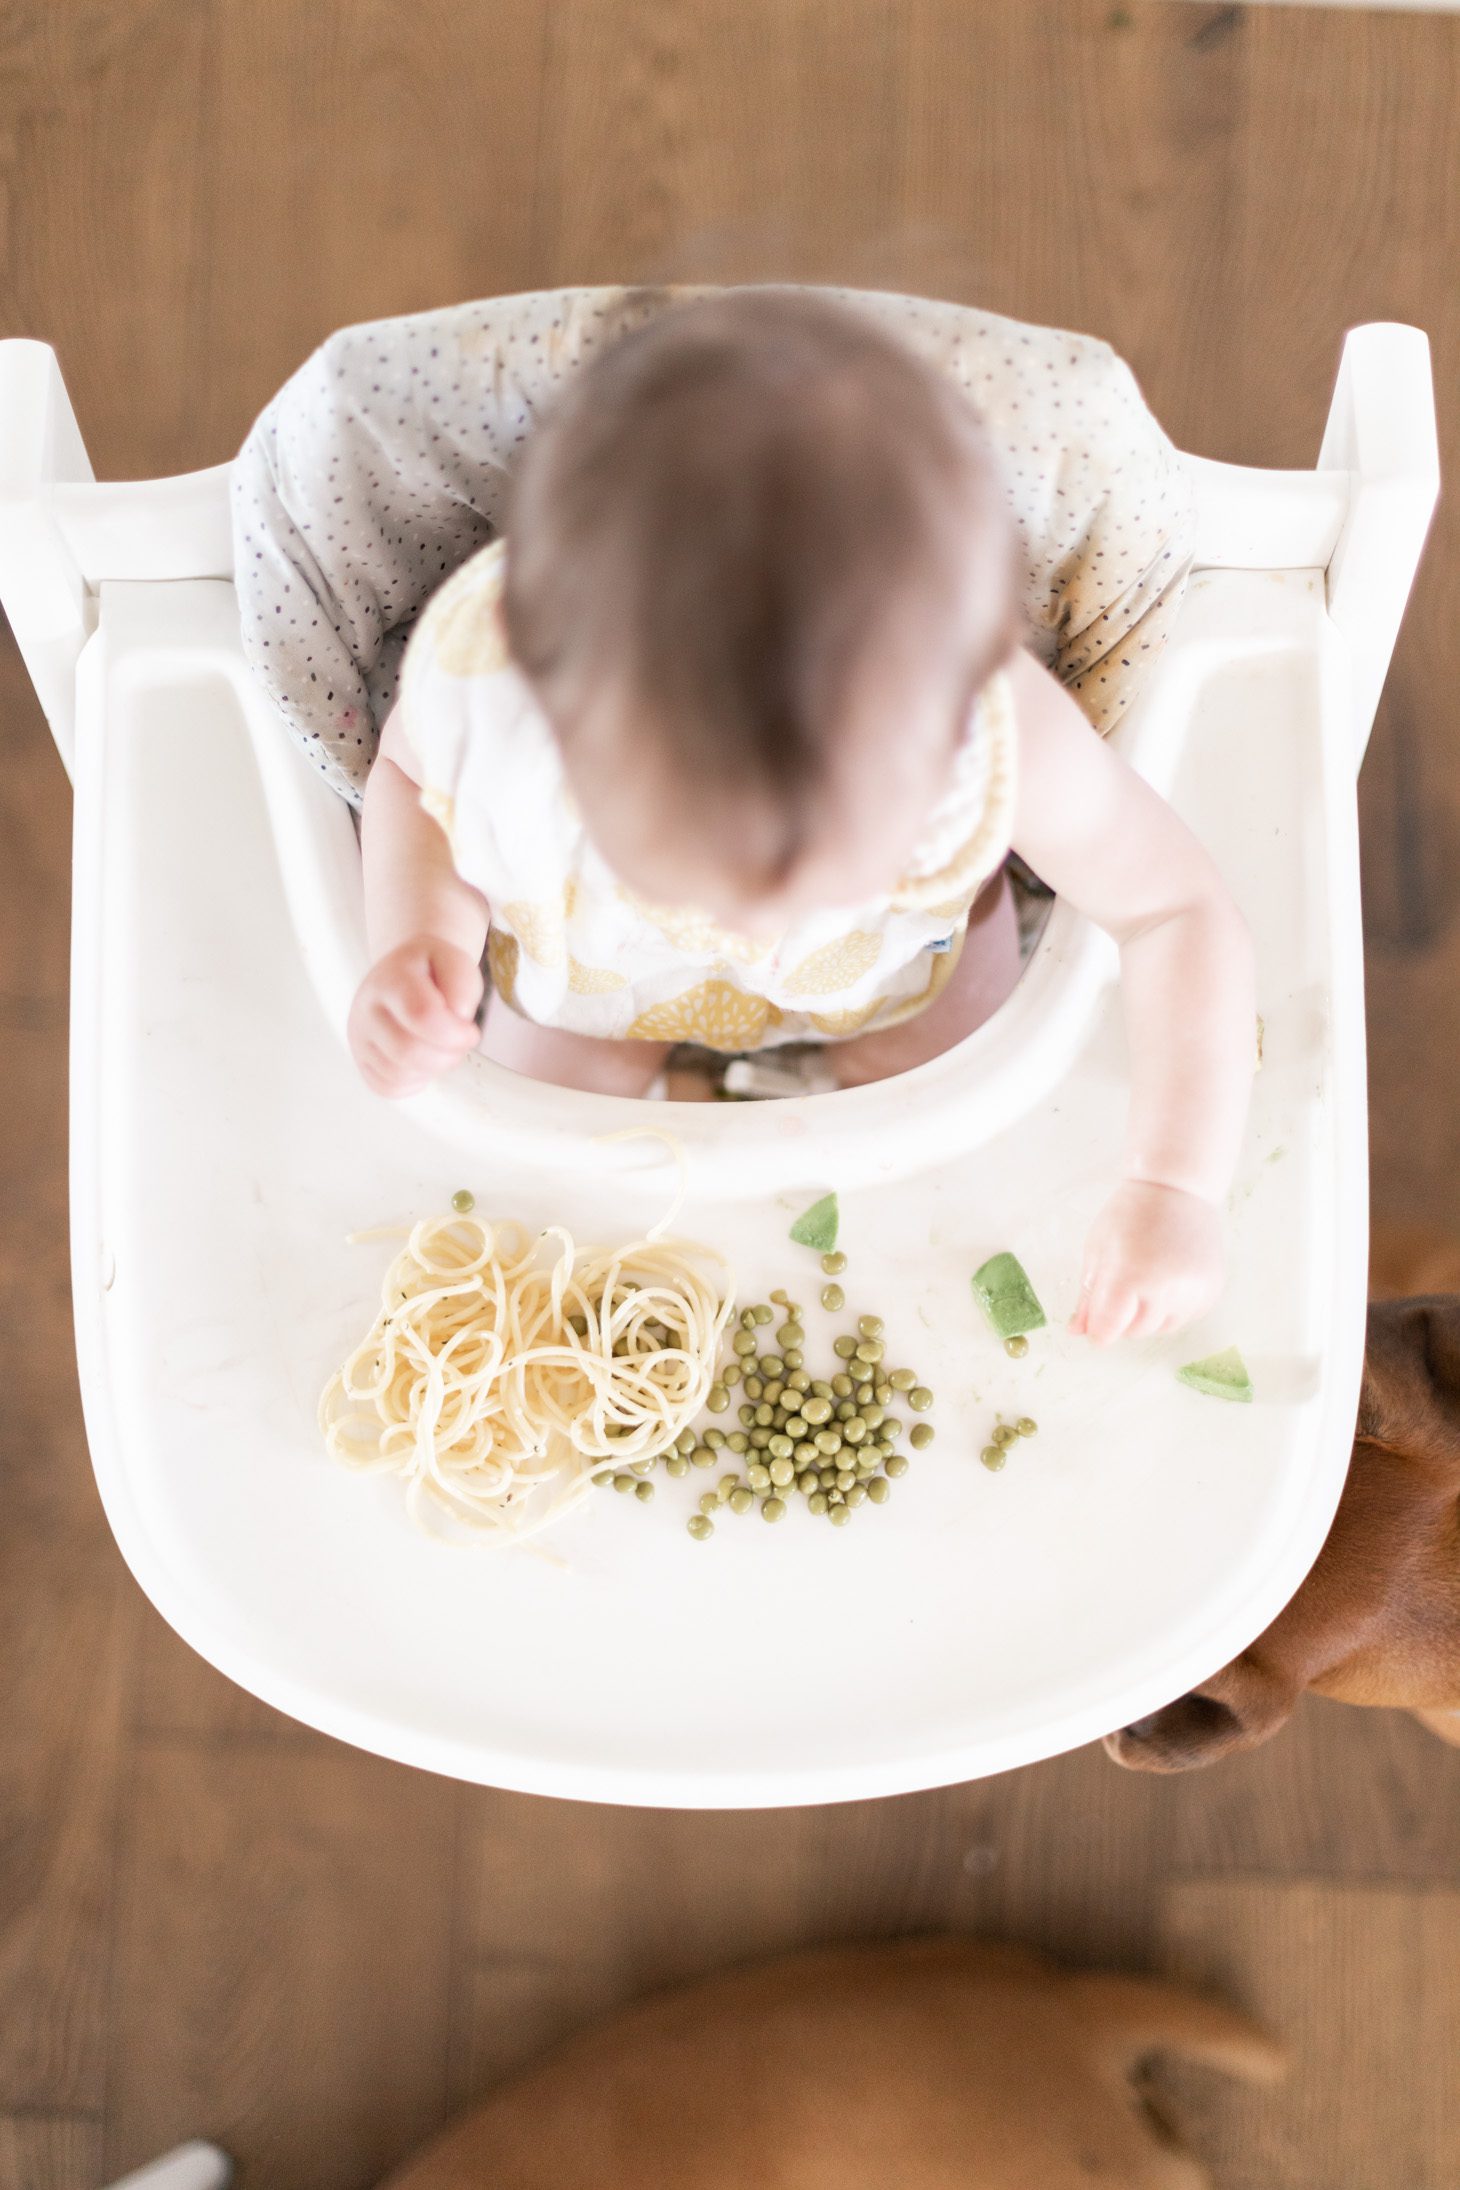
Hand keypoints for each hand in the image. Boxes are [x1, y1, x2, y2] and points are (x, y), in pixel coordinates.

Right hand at [348, 937, 483, 1097]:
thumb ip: (462, 986)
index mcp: (391, 980)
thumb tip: (457, 1017)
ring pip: (398, 1075)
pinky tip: (423, 1062)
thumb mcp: (455, 963)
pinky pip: (388, 1088)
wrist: (402, 973)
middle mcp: (366, 1009)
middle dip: (447, 1056)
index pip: (422, 1016)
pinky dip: (414, 1083)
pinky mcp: (361, 1061)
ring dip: (433, 1070)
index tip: (470, 1032)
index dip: (455, 1034)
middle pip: (408, 1052)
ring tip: (441, 1049)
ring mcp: (359, 1038)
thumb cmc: (431, 972)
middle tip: (458, 1044)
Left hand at [1071, 1178, 1224, 1345]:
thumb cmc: (1130, 1214)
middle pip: (1135, 1331)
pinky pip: (1185, 1316)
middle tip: (1121, 1288)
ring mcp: (1193, 1291)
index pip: (1109, 1330)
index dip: (1098, 1332)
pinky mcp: (1211, 1290)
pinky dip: (1172, 1307)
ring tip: (1145, 1279)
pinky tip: (1167, 1278)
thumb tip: (1078, 1332)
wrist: (1178, 1187)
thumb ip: (1089, 1296)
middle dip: (1122, 1319)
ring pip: (1162, 1328)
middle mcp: (1165, 1288)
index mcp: (1129, 1276)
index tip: (1095, 1328)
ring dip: (1148, 1315)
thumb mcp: (1098, 1250)